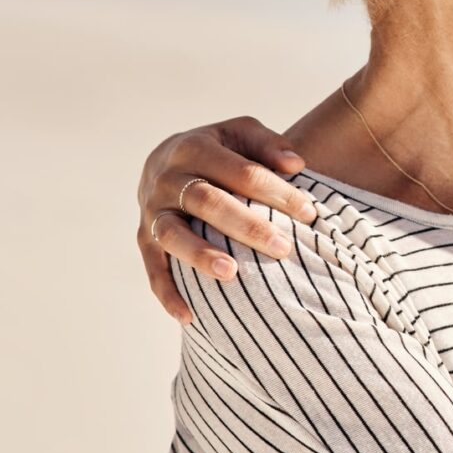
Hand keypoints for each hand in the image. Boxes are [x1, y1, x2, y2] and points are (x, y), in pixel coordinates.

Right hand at [135, 116, 317, 322]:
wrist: (166, 160)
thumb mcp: (241, 134)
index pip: (241, 172)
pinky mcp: (144, 238)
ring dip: (201, 255)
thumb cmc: (219, 150)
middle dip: (247, 226)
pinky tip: (190, 317)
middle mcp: (167, 178)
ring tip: (232, 274)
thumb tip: (295, 165)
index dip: (276, 192)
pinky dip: (168, 293)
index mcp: (194, 147)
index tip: (308, 213)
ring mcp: (152, 210)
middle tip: (283, 248)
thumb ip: (267, 145)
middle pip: (208, 202)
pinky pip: (153, 269)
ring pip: (173, 235)